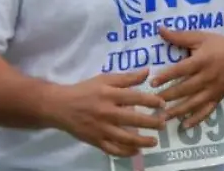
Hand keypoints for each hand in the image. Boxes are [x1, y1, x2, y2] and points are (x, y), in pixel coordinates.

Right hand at [44, 69, 164, 157]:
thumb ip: (127, 78)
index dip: (151, 101)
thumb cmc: (85, 90)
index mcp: (109, 94)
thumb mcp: (105, 79)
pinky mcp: (96, 141)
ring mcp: (101, 129)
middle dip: (151, 122)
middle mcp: (106, 112)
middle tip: (163, 124)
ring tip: (154, 141)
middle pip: (133, 119)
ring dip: (142, 141)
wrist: (60, 106)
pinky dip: (126, 152)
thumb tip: (147, 72)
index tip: (163, 104)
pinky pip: (113, 150)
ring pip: (125, 138)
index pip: (135, 97)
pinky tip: (136, 151)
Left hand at [151, 28, 223, 128]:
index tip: (152, 82)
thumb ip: (180, 36)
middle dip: (168, 96)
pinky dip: (196, 119)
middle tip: (152, 102)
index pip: (182, 70)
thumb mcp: (201, 37)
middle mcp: (207, 77)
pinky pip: (206, 111)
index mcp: (203, 60)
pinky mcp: (218, 98)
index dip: (167, 76)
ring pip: (193, 103)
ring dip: (177, 111)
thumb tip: (160, 29)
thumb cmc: (219, 45)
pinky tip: (184, 125)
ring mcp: (213, 90)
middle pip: (185, 89)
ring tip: (162, 117)